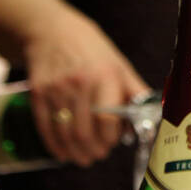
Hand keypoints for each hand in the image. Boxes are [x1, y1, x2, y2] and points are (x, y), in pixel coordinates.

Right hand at [23, 8, 148, 167]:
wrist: (52, 31)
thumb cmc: (92, 50)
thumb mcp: (120, 65)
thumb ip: (135, 92)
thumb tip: (152, 116)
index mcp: (105, 77)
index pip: (107, 119)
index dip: (110, 138)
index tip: (113, 144)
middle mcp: (79, 84)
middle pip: (84, 131)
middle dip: (93, 150)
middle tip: (98, 156)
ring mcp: (56, 90)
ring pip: (64, 133)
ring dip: (75, 152)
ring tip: (83, 158)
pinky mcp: (38, 94)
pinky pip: (45, 127)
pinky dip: (55, 145)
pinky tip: (63, 153)